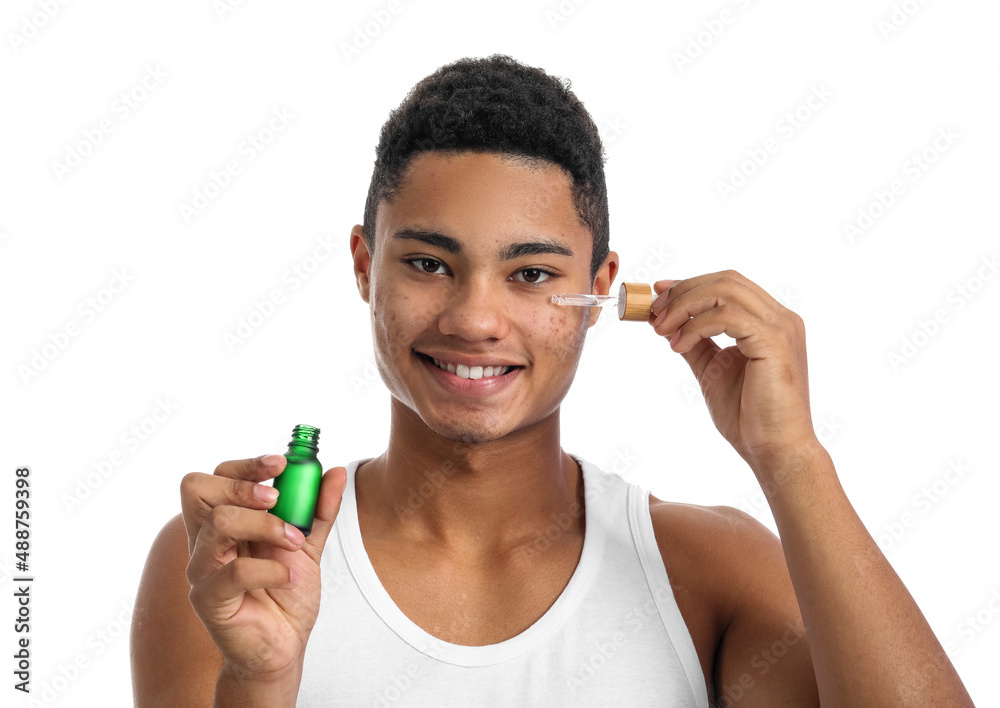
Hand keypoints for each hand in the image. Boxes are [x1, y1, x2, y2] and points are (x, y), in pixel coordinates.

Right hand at [180, 455, 346, 682]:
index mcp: (223, 523)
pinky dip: (271, 569)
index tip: (280, 462)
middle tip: (278, 498)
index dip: (245, 464)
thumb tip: (334, 472)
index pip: (215, 477)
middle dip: (243, 484)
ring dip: (267, 525)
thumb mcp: (309, 545)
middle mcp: (205, 541)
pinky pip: (234, 571)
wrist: (285, 646)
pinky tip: (290, 577)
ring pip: (219, 523)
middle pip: (197, 489)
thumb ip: (319, 509)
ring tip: (294, 542)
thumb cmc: (287, 594)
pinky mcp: (209, 600)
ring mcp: (202, 570)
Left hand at [649, 270, 817, 469]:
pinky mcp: (774, 341)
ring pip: (725, 291)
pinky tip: (680, 346)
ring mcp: (780, 327)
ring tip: (664, 332)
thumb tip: (668, 324)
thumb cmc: (750, 417)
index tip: (658, 293)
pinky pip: (727, 316)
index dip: (690, 284)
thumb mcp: (713, 370)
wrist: (775, 450)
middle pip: (726, 280)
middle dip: (683, 292)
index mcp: (770, 322)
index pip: (729, 284)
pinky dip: (696, 326)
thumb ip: (696, 343)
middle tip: (656, 315)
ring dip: (685, 307)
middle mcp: (780, 318)